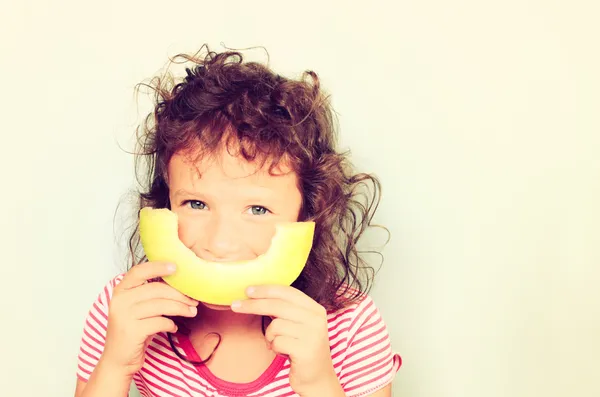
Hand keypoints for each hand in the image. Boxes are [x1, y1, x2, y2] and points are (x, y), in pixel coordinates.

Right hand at [101, 262, 198, 376]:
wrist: (117, 360)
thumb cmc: (132, 330)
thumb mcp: (137, 308)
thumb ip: (149, 294)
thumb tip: (179, 284)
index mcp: (120, 291)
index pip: (138, 271)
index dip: (157, 267)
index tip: (175, 267)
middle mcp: (119, 301)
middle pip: (156, 289)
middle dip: (179, 294)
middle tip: (193, 299)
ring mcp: (124, 316)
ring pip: (161, 305)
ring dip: (181, 308)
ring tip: (191, 312)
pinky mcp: (132, 331)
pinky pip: (160, 322)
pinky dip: (171, 324)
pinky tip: (172, 327)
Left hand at [231, 285, 341, 395]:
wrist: (317, 377)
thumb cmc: (301, 348)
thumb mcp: (298, 324)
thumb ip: (285, 310)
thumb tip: (257, 294)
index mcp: (315, 309)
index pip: (287, 292)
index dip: (266, 289)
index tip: (247, 290)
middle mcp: (316, 319)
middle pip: (277, 305)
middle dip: (253, 305)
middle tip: (235, 305)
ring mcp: (312, 334)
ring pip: (275, 325)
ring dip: (270, 336)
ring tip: (277, 344)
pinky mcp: (306, 350)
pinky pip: (277, 342)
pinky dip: (274, 348)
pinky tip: (284, 353)